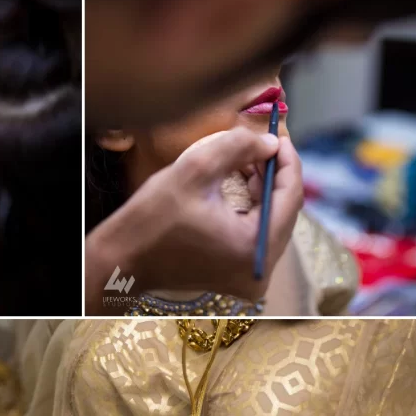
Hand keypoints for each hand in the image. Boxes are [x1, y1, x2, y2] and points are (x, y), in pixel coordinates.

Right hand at [86, 125, 303, 312]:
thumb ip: (239, 147)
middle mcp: (258, 272)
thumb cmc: (153, 219)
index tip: (278, 135)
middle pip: (284, 212)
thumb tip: (272, 142)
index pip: (290, 197)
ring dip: (263, 191)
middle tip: (260, 146)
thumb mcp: (196, 170)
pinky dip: (253, 211)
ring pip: (272, 223)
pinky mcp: (237, 279)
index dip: (288, 161)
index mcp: (253, 249)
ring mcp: (249, 280)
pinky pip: (257, 237)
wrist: (124, 260)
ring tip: (246, 163)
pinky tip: (240, 188)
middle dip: (275, 176)